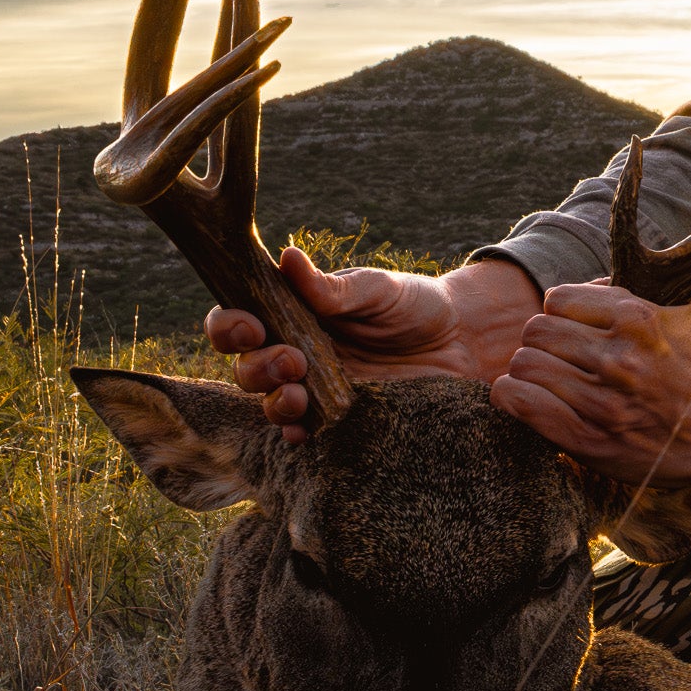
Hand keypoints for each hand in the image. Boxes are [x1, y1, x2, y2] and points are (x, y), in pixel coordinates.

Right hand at [205, 249, 542, 442]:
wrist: (461, 341)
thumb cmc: (414, 305)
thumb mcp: (377, 290)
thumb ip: (332, 287)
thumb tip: (287, 257)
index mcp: (291, 313)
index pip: (238, 320)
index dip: (230, 326)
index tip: (252, 326)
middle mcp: (293, 351)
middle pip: (246, 367)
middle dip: (257, 366)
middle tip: (293, 359)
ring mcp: (312, 389)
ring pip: (268, 403)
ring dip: (274, 401)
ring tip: (299, 394)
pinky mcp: (337, 419)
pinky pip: (303, 433)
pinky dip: (296, 433)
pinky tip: (304, 431)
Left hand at [490, 281, 690, 495]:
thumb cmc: (685, 366)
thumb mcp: (673, 312)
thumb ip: (630, 287)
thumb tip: (592, 259)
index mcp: (638, 319)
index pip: (557, 299)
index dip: (561, 313)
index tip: (572, 328)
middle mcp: (620, 359)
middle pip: (536, 331)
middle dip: (542, 342)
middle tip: (558, 355)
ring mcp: (603, 402)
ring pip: (525, 365)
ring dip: (530, 371)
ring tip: (548, 377)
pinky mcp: (587, 439)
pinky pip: (520, 402)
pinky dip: (514, 397)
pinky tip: (529, 397)